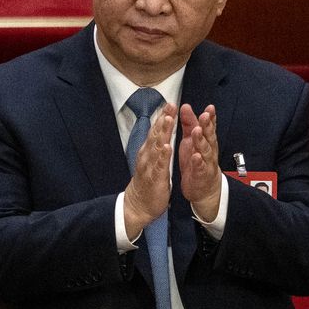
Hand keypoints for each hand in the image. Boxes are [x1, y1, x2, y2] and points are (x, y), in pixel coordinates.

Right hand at [123, 102, 176, 237]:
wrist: (138, 205)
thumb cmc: (147, 180)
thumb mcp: (152, 160)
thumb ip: (155, 145)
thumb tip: (160, 130)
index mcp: (149, 151)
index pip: (156, 131)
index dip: (163, 117)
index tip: (170, 103)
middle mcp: (147, 155)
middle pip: (155, 134)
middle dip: (163, 119)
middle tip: (170, 104)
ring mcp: (149, 166)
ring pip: (156, 147)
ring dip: (162, 132)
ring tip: (168, 119)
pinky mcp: (154, 178)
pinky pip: (159, 165)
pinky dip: (162, 156)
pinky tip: (167, 147)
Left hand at [179, 103, 222, 221]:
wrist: (203, 188)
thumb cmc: (197, 162)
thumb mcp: (191, 140)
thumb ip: (189, 123)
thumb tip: (186, 107)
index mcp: (205, 141)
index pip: (209, 126)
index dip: (210, 117)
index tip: (209, 108)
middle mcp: (208, 150)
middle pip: (209, 136)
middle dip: (207, 125)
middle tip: (204, 115)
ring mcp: (206, 163)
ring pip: (205, 150)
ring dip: (201, 140)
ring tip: (198, 131)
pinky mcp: (200, 175)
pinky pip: (200, 167)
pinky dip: (198, 162)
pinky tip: (196, 156)